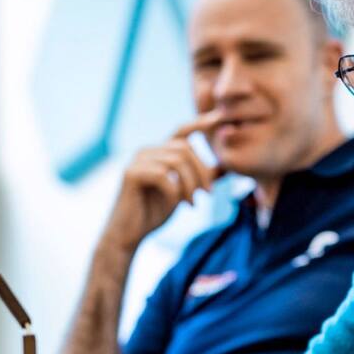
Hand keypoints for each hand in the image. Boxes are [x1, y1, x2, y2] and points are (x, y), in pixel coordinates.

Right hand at [105, 112, 223, 251]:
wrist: (129, 235)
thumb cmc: (155, 213)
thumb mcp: (184, 193)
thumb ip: (199, 179)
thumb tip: (224, 168)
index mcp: (159, 153)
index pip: (181, 131)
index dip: (200, 122)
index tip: (220, 117)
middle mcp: (147, 151)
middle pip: (184, 148)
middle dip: (202, 171)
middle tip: (208, 194)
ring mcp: (137, 160)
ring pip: (176, 161)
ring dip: (191, 184)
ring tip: (193, 203)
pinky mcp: (131, 173)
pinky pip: (164, 175)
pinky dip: (175, 191)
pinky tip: (176, 205)